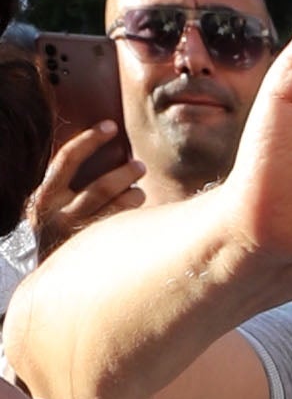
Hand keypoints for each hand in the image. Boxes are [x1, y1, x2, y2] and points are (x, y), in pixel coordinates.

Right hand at [29, 117, 135, 255]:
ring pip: (114, 209)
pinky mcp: (93, 252)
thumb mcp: (51, 202)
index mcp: (44, 196)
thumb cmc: (53, 226)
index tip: (111, 126)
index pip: (68, 159)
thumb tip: (105, 151)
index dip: (91, 139)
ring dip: (134, 194)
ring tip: (140, 187)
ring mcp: (76, 236)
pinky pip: (120, 228)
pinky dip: (133, 215)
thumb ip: (66, 181)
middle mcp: (57, 216)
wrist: (45, 273)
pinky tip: (138, 209)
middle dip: (125, 173)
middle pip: (100, 187)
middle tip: (140, 166)